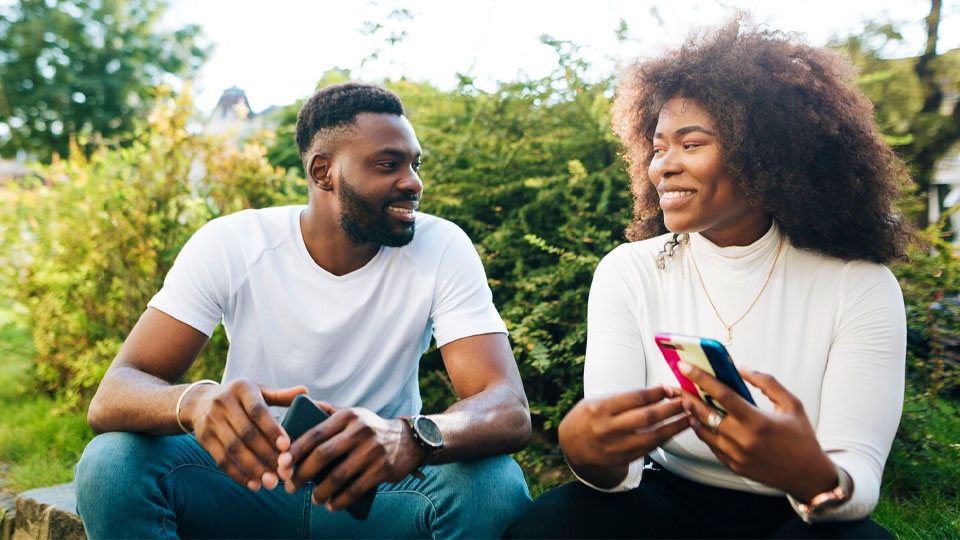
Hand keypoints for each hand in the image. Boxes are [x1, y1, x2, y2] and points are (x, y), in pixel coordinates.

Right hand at [185, 379, 306, 490]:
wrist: (200, 402)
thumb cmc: (240, 398)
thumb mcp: (258, 391)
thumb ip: (281, 395)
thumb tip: (305, 393)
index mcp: (242, 389)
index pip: (258, 410)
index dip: (272, 429)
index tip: (287, 446)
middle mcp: (223, 403)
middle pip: (247, 433)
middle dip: (267, 455)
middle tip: (284, 472)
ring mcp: (211, 421)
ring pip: (233, 449)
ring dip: (253, 468)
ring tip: (271, 482)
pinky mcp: (204, 439)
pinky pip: (221, 460)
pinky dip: (238, 474)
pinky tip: (253, 484)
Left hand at [277, 403, 425, 511]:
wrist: (408, 440)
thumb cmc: (370, 428)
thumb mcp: (352, 414)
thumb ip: (327, 410)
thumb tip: (297, 404)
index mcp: (348, 416)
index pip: (315, 433)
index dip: (295, 450)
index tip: (281, 463)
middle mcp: (361, 430)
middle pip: (323, 455)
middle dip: (302, 473)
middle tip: (290, 486)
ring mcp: (373, 450)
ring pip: (338, 476)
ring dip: (321, 492)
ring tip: (314, 498)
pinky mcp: (383, 469)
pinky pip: (356, 489)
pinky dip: (340, 500)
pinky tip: (331, 505)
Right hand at [559, 386, 689, 470]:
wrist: (572, 448)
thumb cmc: (586, 419)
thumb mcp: (595, 402)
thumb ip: (621, 399)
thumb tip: (655, 392)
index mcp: (600, 409)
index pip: (634, 399)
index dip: (655, 393)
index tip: (668, 388)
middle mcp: (608, 429)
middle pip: (647, 417)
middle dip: (671, 408)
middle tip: (687, 401)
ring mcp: (617, 447)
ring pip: (654, 436)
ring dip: (675, 426)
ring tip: (690, 417)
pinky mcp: (624, 459)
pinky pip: (650, 448)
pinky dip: (665, 438)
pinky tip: (676, 430)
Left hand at [677, 361, 837, 500]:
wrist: (808, 475)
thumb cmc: (801, 438)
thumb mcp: (791, 404)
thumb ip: (767, 383)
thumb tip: (742, 369)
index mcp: (757, 421)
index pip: (722, 395)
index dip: (700, 378)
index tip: (685, 366)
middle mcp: (743, 439)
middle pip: (705, 413)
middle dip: (688, 396)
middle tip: (678, 383)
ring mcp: (736, 455)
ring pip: (703, 430)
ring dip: (693, 414)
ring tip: (688, 400)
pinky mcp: (733, 466)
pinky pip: (711, 445)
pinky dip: (704, 431)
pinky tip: (702, 420)